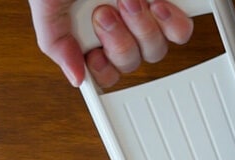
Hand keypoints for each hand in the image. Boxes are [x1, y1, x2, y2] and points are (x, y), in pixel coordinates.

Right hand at [29, 0, 192, 86]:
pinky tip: (156, 4)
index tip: (96, 57)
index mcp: (92, 30)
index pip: (107, 70)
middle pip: (133, 62)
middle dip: (119, 41)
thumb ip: (53, 39)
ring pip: (156, 50)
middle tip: (105, 11)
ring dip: (142, 29)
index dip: (105, 71)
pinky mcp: (168, 4)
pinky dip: (171, 22)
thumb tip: (75, 77)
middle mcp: (121, 25)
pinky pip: (181, 32)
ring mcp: (146, 15)